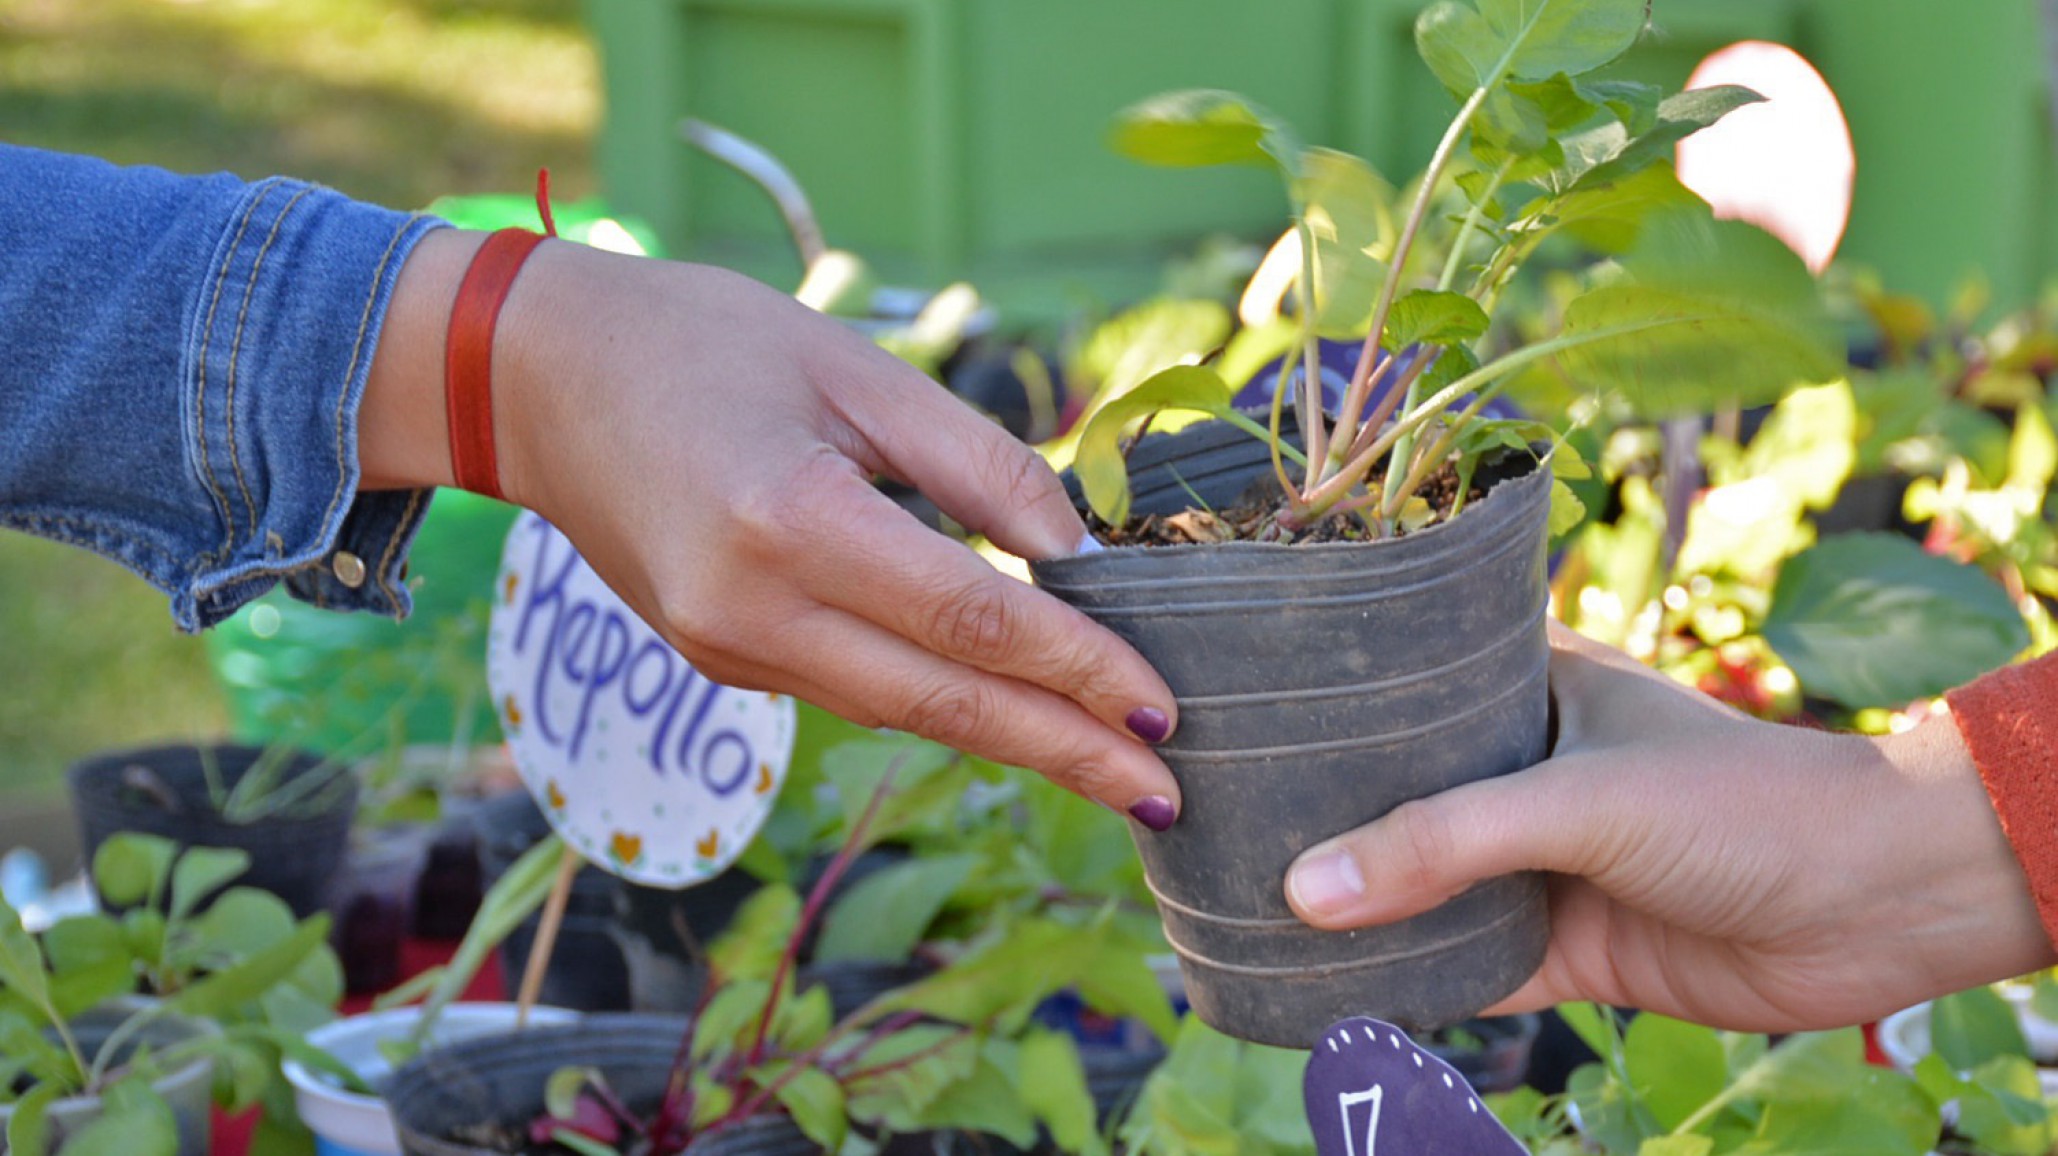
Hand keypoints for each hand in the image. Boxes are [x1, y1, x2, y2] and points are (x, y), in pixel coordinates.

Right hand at [361, 232, 1181, 824]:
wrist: (534, 383)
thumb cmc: (697, 343)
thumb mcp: (851, 367)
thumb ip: (973, 461)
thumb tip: (1075, 552)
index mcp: (790, 519)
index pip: (969, 615)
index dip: (1075, 669)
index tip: (1162, 707)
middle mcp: (752, 608)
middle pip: (942, 702)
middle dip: (1065, 752)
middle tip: (1166, 795)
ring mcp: (726, 649)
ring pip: (900, 712)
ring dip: (1013, 744)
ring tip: (1110, 769)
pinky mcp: (719, 659)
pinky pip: (854, 692)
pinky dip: (940, 707)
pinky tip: (1009, 715)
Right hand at [1283, 621, 2054, 1031]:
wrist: (1877, 905)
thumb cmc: (1741, 802)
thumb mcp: (1576, 799)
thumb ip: (1442, 843)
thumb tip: (1304, 895)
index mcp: (1532, 688)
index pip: (1408, 681)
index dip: (1328, 699)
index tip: (1237, 713)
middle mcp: (1528, 772)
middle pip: (1404, 794)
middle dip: (1325, 817)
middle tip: (1219, 823)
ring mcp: (1547, 862)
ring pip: (1426, 886)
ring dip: (1360, 906)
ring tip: (1249, 909)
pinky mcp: (1569, 947)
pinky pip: (1467, 966)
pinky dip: (1409, 981)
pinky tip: (1333, 990)